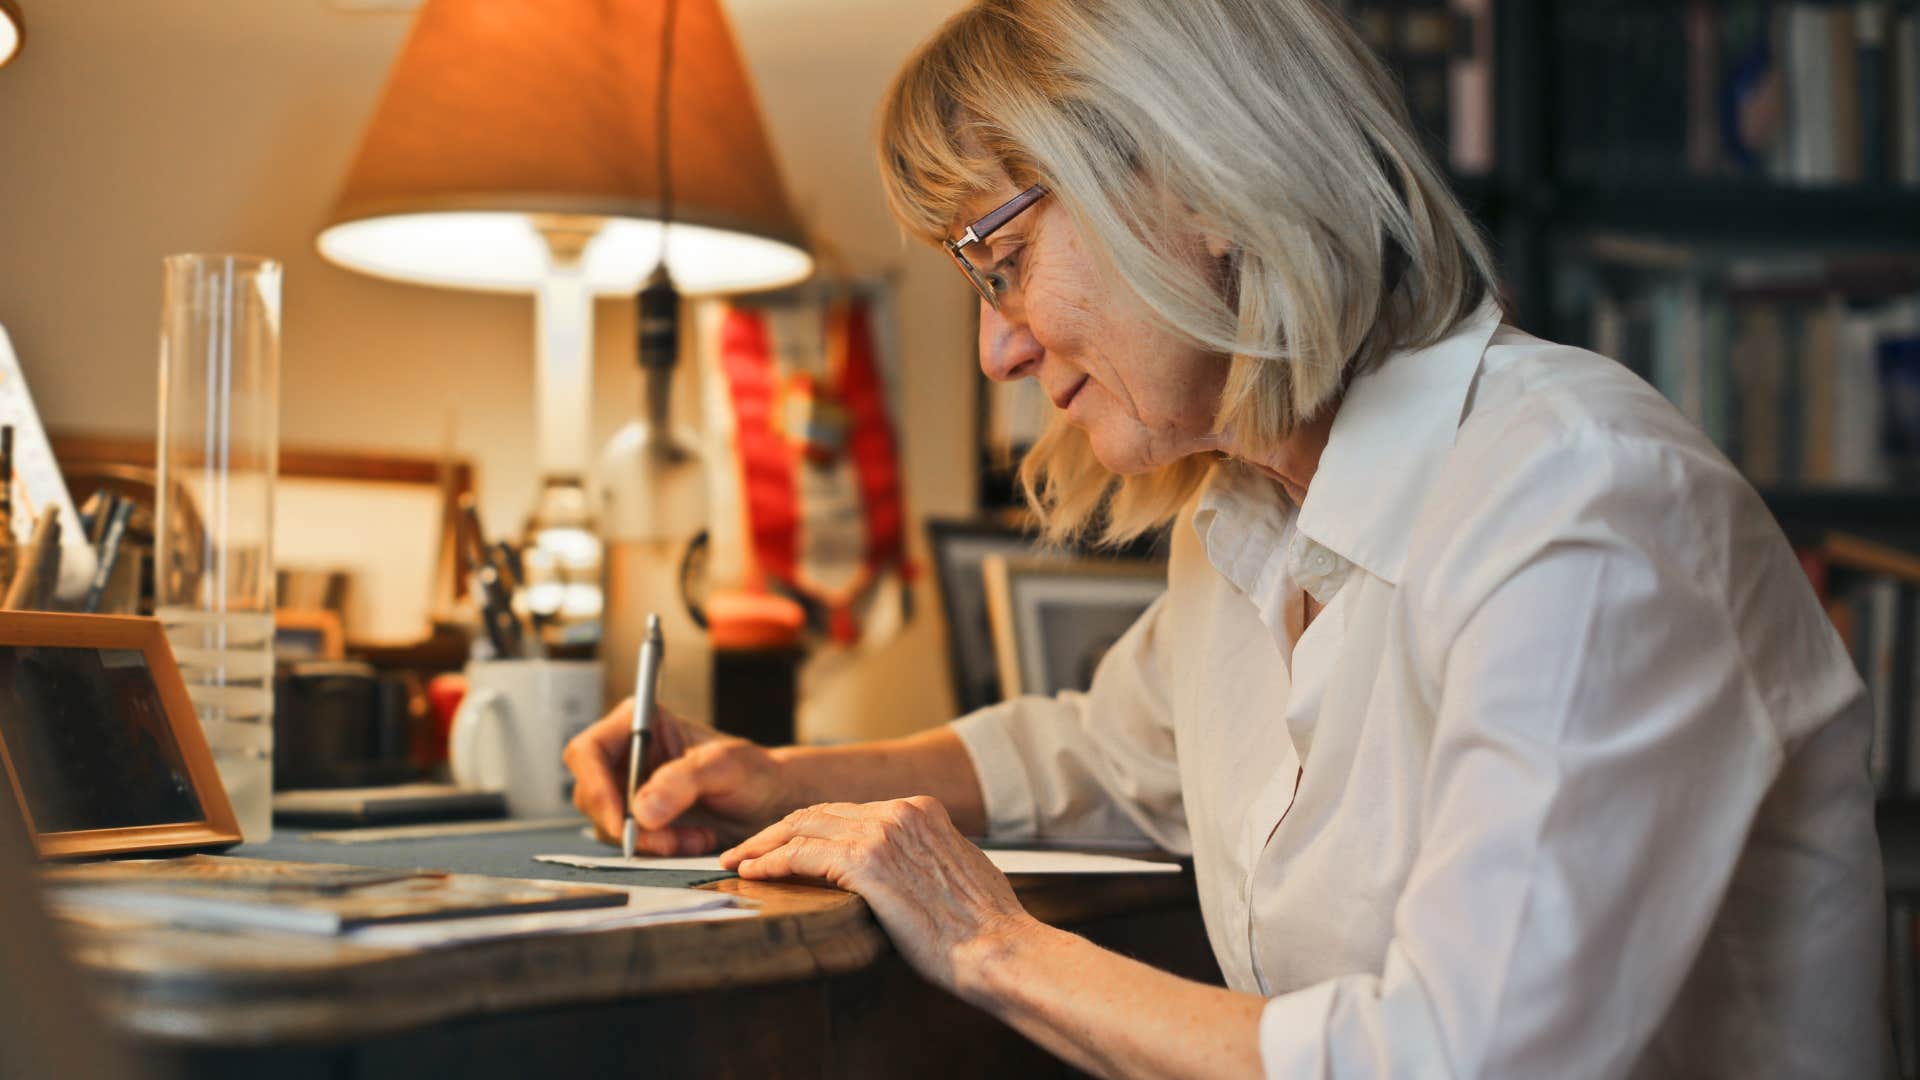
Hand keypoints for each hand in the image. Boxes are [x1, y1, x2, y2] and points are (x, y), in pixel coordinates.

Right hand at [562, 699, 792, 854]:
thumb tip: (641, 810)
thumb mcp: (725, 767)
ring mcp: (628, 787)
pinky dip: (657, 849)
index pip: (588, 750)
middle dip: (624, 823)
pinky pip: (628, 842)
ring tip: (694, 838)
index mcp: (641, 722)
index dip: (595, 786)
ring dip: (647, 841)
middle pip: (590, 792)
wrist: (769, 803)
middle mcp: (627, 753)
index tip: (622, 820)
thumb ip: (683, 781)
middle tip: (666, 841)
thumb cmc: (752, 772)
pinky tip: (692, 841)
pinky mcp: (638, 818)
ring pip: (607, 823)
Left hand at [719, 796, 1042, 995]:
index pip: (847, 810)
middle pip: (819, 811)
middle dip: (776, 830)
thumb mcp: (958, 869)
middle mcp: (901, 810)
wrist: (996, 946)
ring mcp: (882, 831)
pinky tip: (752, 872)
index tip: (784, 842)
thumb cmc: (981, 925)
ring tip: (738, 859)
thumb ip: (925, 854)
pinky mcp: (866, 860)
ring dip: (763, 843)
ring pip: (803, 826)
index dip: (808, 826)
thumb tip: (903, 869)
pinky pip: (802, 854)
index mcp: (922, 808)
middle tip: (745, 848)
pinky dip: (771, 861)